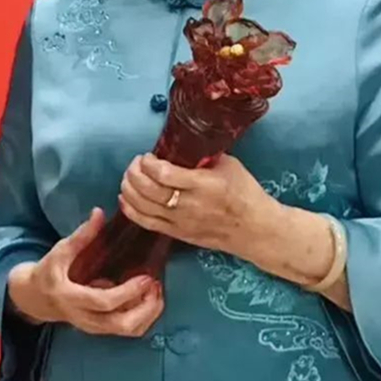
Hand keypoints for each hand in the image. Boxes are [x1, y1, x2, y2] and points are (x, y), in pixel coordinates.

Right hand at [8, 208, 163, 336]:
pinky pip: (127, 328)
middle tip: (155, 283)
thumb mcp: (60, 251)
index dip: (128, 291)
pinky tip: (148, 296)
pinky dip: (144, 316)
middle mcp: (85, 318)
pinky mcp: (101, 328)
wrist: (35, 298)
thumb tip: (99, 212)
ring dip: (148, 313)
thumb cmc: (49, 271)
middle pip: (122, 325)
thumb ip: (81, 235)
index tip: (146, 276)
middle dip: (146, 308)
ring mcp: (94, 327)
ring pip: (128, 330)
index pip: (104, 302)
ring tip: (156, 289)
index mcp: (72, 298)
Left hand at [119, 153, 281, 259]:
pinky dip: (131, 210)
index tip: (147, 155)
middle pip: (149, 191)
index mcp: (203, 185)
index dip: (148, 163)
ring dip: (129, 190)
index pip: (164, 175)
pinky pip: (147, 224)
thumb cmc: (245, 193)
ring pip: (143, 208)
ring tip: (129, 177)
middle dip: (134, 174)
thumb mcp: (228, 165)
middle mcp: (188, 205)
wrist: (256, 230)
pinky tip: (124, 198)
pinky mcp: (178, 235)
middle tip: (135, 163)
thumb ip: (203, 156)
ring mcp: (181, 223)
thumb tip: (182, 145)